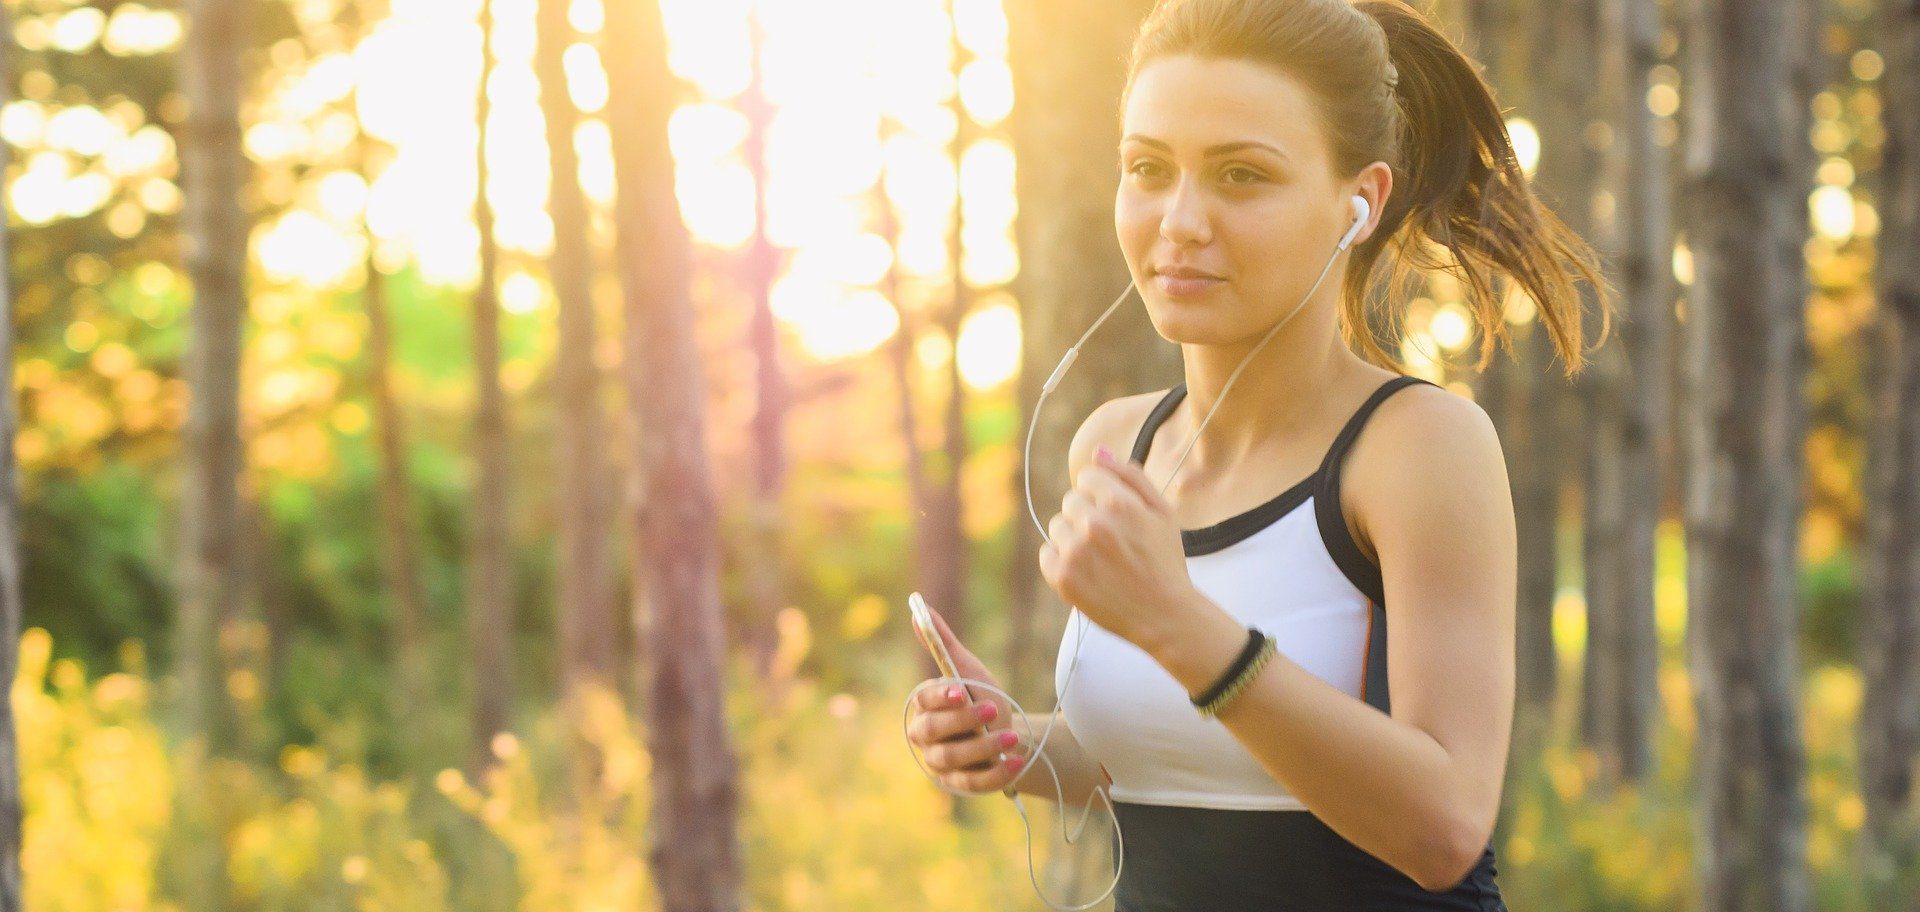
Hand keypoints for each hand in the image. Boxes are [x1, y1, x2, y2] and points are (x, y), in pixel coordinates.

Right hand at [904, 605, 1029, 793]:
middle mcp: (926, 738)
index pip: (924, 702)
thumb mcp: (969, 671)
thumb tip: (918, 608)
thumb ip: (943, 645)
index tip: (961, 690)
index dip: (940, 697)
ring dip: (983, 748)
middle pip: (933, 731)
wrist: (1010, 735)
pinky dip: (995, 774)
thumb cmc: (983, 699)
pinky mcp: (961, 785)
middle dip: (963, 721)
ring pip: (953, 758)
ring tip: (1011, 737)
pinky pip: (973, 783)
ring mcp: (942, 764)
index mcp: (925, 708)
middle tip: (992, 710)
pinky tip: (1016, 761)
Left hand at [1038, 444, 1198, 650]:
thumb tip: (1098, 451)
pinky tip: (1088, 572)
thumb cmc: (1165, 561)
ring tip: (1101, 558)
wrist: (1165, 615)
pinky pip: (1047, 554)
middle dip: (1087, 515)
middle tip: (1111, 541)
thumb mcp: (1162, 512)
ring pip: (1057, 526)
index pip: (1087, 477)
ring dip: (1073, 538)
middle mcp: (1094, 525)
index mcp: (1120, 503)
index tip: (1115, 515)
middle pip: (1070, 501)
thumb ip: (1131, 477)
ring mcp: (1075, 553)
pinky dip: (1061, 561)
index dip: (1102, 494)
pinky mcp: (1062, 578)